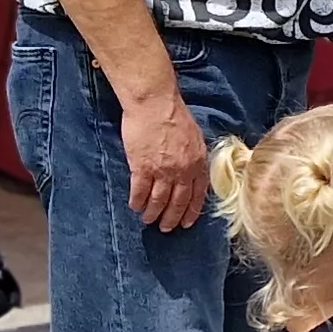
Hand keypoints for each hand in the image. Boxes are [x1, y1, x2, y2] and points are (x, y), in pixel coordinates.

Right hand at [120, 88, 208, 232]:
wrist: (155, 103)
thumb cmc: (174, 114)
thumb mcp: (195, 137)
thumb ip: (193, 156)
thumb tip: (190, 170)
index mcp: (197, 163)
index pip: (197, 194)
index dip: (192, 210)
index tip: (187, 222)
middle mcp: (182, 171)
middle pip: (178, 202)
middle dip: (172, 218)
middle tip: (166, 228)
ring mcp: (162, 171)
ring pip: (158, 201)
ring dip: (153, 213)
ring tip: (148, 220)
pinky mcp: (142, 168)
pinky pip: (139, 191)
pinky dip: (137, 201)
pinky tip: (134, 206)